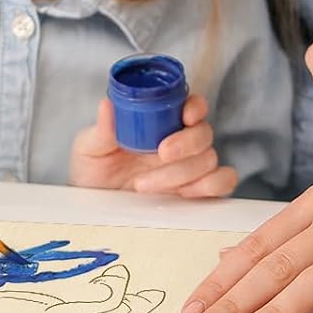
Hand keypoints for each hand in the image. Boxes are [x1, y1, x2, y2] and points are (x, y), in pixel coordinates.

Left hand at [70, 94, 237, 197]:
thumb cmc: (94, 172)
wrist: (96, 208)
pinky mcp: (198, 191)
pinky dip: (212, 185)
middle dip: (186, 143)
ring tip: (144, 185)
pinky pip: (223, 182)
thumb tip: (107, 104)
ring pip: (209, 159)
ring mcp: (192, 167)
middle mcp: (182, 141)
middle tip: (160, 153)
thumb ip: (101, 129)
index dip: (195, 107)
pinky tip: (185, 194)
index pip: (192, 105)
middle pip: (204, 133)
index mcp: (162, 122)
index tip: (185, 116)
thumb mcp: (89, 149)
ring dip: (182, 172)